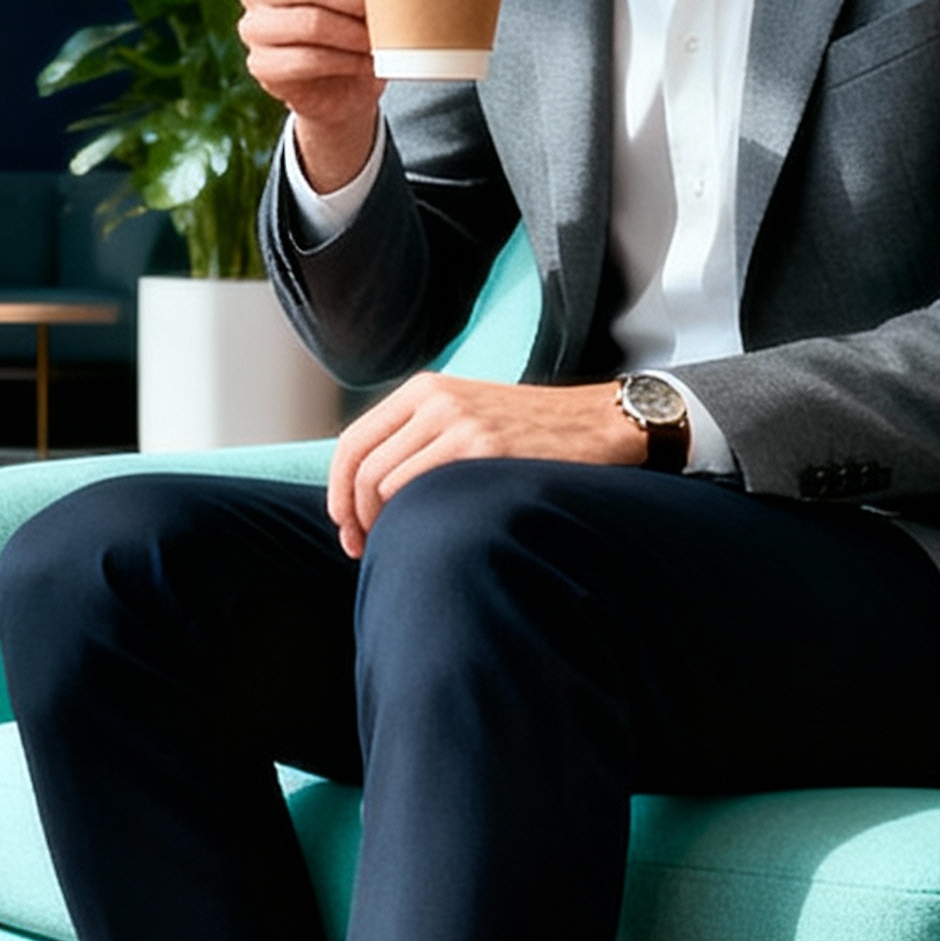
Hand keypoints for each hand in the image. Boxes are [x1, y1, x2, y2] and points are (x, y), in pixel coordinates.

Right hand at [239, 0, 382, 191]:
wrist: (340, 81)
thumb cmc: (354, 19)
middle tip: (390, 9)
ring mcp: (254, 25)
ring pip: (311, 23)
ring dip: (356, 34)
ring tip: (381, 39)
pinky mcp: (261, 64)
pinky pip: (307, 60)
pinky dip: (346, 62)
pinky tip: (366, 63)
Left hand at [327, 374, 645, 556]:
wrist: (601, 422)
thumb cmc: (533, 431)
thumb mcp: (466, 415)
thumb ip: (420, 439)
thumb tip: (369, 491)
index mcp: (423, 390)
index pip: (352, 441)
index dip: (338, 489)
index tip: (345, 525)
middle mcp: (434, 401)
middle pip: (362, 468)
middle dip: (355, 517)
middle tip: (363, 549)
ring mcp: (460, 423)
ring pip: (387, 484)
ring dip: (383, 525)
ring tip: (398, 549)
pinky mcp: (486, 449)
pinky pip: (425, 492)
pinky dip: (416, 521)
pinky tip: (429, 539)